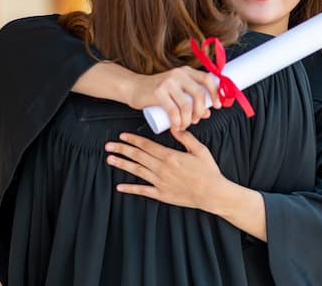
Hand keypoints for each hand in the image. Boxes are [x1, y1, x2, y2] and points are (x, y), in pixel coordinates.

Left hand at [106, 131, 224, 210]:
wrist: (212, 193)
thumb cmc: (208, 171)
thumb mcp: (200, 150)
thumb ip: (186, 138)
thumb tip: (175, 127)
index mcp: (170, 156)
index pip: (147, 145)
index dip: (134, 140)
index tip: (123, 136)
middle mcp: (162, 168)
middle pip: (138, 156)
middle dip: (122, 149)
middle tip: (109, 145)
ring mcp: (160, 182)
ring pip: (137, 171)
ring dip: (123, 164)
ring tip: (110, 159)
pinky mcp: (161, 194)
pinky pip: (143, 190)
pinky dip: (131, 188)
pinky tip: (120, 186)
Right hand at [124, 66, 220, 133]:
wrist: (133, 87)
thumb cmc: (159, 91)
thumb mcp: (177, 91)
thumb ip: (192, 99)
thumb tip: (208, 113)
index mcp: (187, 72)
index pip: (208, 79)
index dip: (215, 93)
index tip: (218, 106)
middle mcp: (179, 74)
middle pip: (199, 94)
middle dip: (201, 111)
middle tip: (197, 120)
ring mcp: (168, 82)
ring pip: (186, 105)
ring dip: (189, 120)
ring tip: (185, 125)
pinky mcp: (158, 93)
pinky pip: (173, 111)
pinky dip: (177, 122)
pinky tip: (176, 128)